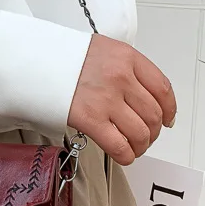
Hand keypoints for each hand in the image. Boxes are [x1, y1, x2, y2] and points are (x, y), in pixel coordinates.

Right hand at [68, 34, 176, 164]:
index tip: (168, 119)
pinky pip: (119, 146)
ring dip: (142, 146)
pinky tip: (124, 155)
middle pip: (153, 114)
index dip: (170, 109)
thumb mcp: (103, 50)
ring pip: (141, 133)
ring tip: (135, 147)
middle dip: (154, 132)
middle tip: (147, 137)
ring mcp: (106, 99)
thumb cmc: (64, 57)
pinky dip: (127, 155)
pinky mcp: (89, 119)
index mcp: (127, 57)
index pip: (162, 88)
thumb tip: (145, 95)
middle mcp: (120, 77)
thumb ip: (125, 68)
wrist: (34, 61)